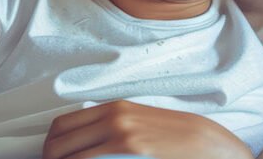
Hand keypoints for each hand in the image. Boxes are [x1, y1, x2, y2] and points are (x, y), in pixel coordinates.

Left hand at [42, 100, 252, 158]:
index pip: (62, 125)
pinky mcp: (131, 150)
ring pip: (69, 156)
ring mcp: (121, 134)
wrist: (211, 145)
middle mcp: (114, 117)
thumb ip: (113, 129)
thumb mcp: (142, 124)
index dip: (51, 147)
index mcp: (115, 108)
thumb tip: (86, 143)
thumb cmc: (178, 139)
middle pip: (57, 142)